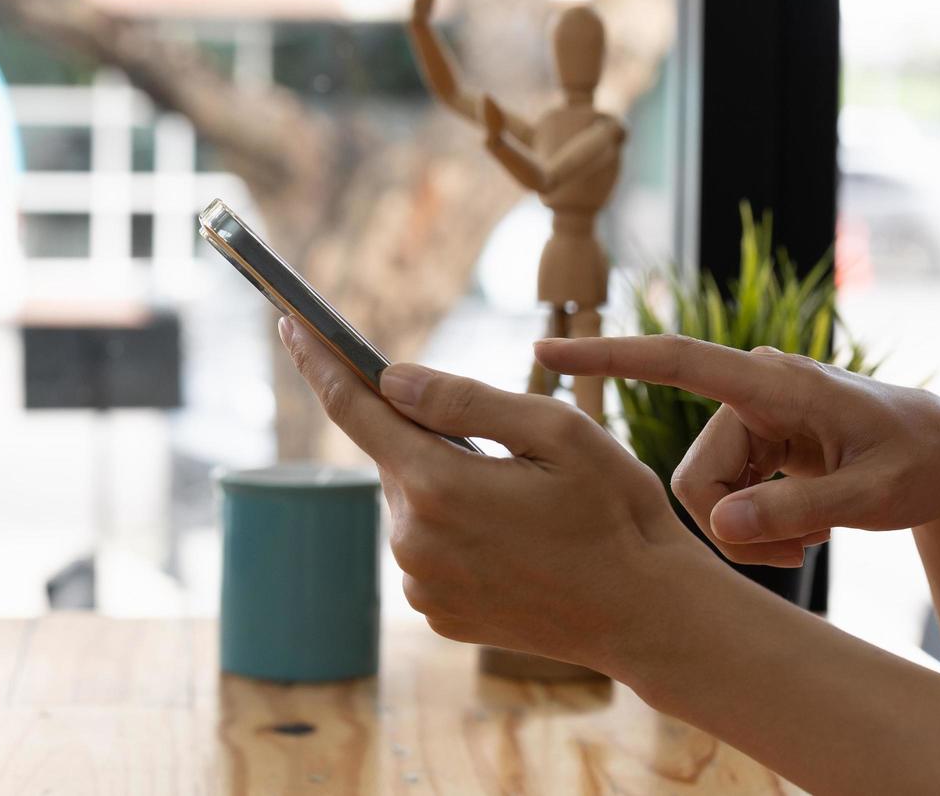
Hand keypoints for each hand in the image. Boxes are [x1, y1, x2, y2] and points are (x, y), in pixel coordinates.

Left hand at [279, 317, 719, 671]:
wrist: (647, 615)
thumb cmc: (615, 512)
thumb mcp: (558, 431)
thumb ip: (465, 400)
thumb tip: (391, 379)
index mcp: (437, 484)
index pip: (354, 407)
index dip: (319, 360)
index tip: (292, 323)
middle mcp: (413, 539)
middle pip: (395, 458)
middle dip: (431, 438)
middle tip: (508, 454)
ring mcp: (421, 583)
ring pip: (414, 505)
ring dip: (450, 488)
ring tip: (525, 508)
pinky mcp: (436, 612)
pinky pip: (429, 549)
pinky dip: (458, 533)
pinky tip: (515, 543)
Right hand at [535, 335, 939, 566]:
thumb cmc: (927, 463)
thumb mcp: (875, 496)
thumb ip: (799, 510)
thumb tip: (720, 526)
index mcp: (774, 384)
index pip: (675, 361)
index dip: (608, 357)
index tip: (545, 354)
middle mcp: (750, 393)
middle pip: (694, 479)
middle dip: (737, 528)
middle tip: (801, 551)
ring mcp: (749, 421)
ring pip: (704, 499)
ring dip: (750, 535)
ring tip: (811, 539)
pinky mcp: (753, 446)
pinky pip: (721, 501)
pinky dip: (757, 530)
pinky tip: (804, 530)